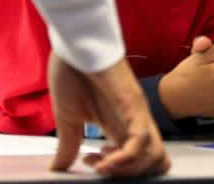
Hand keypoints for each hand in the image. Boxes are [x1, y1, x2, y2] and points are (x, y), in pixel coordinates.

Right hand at [49, 53, 169, 176]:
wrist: (75, 43)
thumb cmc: (73, 72)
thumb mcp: (67, 116)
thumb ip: (68, 143)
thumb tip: (57, 167)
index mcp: (120, 125)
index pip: (138, 158)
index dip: (119, 172)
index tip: (91, 165)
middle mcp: (133, 121)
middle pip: (155, 160)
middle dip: (130, 175)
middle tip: (100, 169)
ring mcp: (136, 113)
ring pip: (155, 155)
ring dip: (129, 170)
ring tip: (102, 165)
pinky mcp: (133, 104)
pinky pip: (140, 139)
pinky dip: (125, 158)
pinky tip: (104, 158)